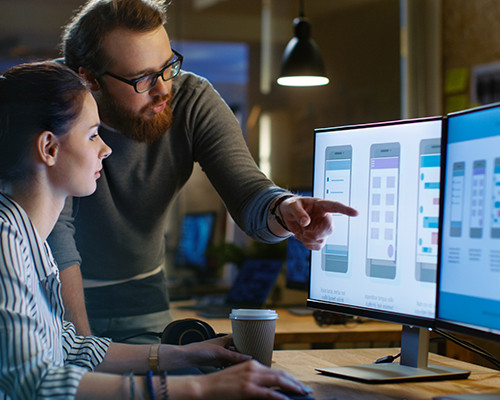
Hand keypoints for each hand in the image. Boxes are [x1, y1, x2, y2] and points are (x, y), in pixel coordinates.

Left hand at [178, 334, 250, 367]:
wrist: (187, 357)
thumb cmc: (201, 349)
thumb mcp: (220, 352)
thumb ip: (234, 356)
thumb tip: (249, 358)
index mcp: (226, 338)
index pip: (241, 337)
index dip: (249, 340)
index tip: (257, 345)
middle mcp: (225, 345)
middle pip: (239, 349)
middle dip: (245, 353)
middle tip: (254, 359)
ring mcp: (221, 353)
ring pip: (234, 357)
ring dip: (238, 361)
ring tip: (246, 366)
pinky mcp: (218, 361)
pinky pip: (228, 363)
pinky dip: (232, 366)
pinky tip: (235, 370)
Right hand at [180, 359, 312, 399]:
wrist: (203, 387)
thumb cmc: (220, 385)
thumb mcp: (239, 378)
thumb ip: (254, 380)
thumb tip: (269, 389)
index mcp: (252, 364)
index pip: (276, 371)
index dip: (290, 379)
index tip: (299, 385)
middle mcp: (254, 368)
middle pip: (281, 374)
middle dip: (296, 383)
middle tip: (306, 390)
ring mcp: (250, 378)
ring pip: (278, 381)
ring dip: (293, 387)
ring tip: (302, 393)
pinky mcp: (247, 389)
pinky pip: (268, 394)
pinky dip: (279, 397)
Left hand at [280, 196, 357, 250]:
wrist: (286, 215)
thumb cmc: (292, 206)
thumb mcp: (291, 206)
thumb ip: (299, 213)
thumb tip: (306, 222)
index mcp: (320, 206)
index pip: (335, 207)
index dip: (346, 210)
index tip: (356, 213)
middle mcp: (324, 217)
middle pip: (329, 229)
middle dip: (317, 234)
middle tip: (305, 234)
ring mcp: (321, 228)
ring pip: (323, 240)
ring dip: (310, 240)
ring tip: (300, 233)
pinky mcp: (317, 237)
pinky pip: (317, 246)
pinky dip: (308, 244)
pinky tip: (300, 236)